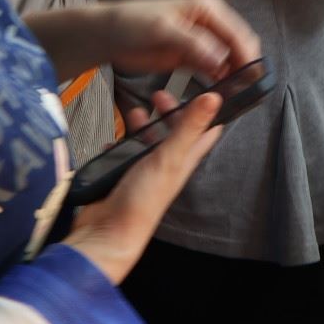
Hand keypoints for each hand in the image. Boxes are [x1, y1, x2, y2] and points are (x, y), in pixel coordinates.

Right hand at [64, 90, 222, 283]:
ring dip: (145, 125)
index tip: (209, 90)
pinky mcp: (125, 177)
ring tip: (135, 111)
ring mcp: (147, 171)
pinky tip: (114, 140)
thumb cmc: (143, 200)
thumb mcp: (169, 157)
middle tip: (159, 95)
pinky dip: (121, 144)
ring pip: (150, 141)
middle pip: (176, 132)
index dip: (209, 111)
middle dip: (170, 112)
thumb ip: (189, 126)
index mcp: (186, 159)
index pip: (206, 131)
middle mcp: (169, 165)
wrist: (108, 232)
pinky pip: (126, 154)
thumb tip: (214, 98)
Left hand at [100, 0, 260, 82]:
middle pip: (239, 46)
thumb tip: (221, 58)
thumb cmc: (130, 23)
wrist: (107, 35)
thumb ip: (192, 42)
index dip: (247, 56)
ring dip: (234, 76)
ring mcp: (203, 41)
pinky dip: (220, 81)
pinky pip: (215, 70)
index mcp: (208, 7)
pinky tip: (220, 93)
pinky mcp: (193, 57)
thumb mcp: (161, 29)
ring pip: (230, 60)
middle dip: (244, 66)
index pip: (238, 33)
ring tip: (234, 95)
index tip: (251, 79)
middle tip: (244, 91)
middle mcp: (211, 22)